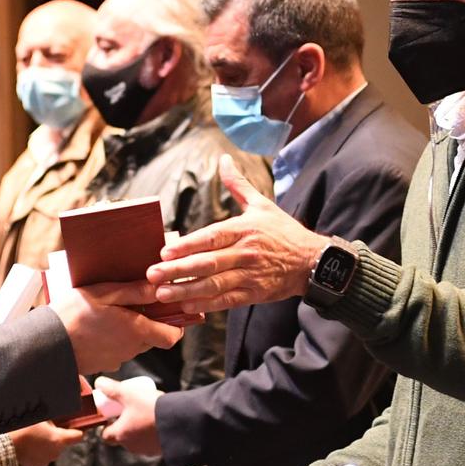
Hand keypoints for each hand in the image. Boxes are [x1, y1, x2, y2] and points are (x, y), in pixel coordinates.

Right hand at [8, 421, 82, 465]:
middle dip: (55, 435)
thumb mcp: (38, 418)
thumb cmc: (21, 428)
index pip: (78, 436)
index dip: (78, 431)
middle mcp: (56, 453)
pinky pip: (42, 456)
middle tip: (42, 428)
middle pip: (62, 442)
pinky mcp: (36, 465)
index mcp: (59, 440)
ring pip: (51, 449)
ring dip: (46, 443)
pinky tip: (28, 444)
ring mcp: (46, 461)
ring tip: (33, 436)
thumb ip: (50, 420)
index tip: (76, 428)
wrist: (5, 446)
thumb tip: (53, 420)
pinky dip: (38, 451)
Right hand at [51, 282, 195, 374]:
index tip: (166, 310)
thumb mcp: (104, 294)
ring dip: (130, 330)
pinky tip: (98, 327)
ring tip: (110, 314)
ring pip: (135, 344)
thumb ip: (134, 291)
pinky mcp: (104, 364)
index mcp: (136, 331)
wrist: (46, 345)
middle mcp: (131, 349)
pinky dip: (114, 340)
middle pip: (153, 338)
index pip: (172, 336)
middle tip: (132, 304)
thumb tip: (159, 287)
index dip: (175, 325)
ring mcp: (117, 359)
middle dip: (149, 322)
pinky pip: (118, 351)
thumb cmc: (73, 315)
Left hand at [97, 376, 161, 456]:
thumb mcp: (129, 394)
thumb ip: (112, 389)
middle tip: (131, 412)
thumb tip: (98, 383)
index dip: (106, 425)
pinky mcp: (159, 450)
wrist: (179, 421)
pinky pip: (151, 443)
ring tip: (147, 415)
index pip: (105, 435)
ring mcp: (146, 449)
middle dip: (124, 426)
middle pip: (121, 437)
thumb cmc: (151, 408)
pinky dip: (151, 435)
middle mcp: (131, 446)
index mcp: (120, 434)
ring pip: (137, 440)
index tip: (112, 415)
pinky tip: (158, 423)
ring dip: (138, 430)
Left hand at [146, 155, 327, 312]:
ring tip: (162, 293)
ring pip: (214, 284)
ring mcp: (250, 275)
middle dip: (177, 270)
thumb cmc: (284, 232)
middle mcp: (245, 252)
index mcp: (244, 229)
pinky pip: (227, 300)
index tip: (165, 251)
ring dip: (186, 290)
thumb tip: (224, 159)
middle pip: (207, 263)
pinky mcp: (254, 293)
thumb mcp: (262, 204)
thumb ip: (238, 185)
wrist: (312, 261)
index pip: (212, 237)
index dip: (188, 245)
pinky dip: (206, 304)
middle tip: (153, 274)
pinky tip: (186, 306)